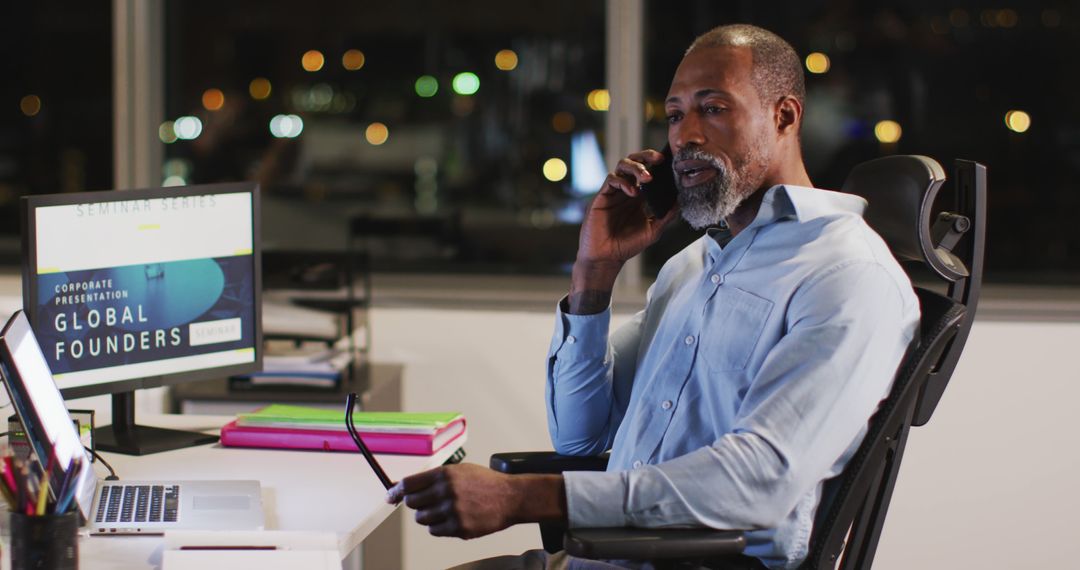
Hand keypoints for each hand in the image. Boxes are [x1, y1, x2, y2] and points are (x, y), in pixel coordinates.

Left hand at [386, 463, 520, 538]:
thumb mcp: (460, 470)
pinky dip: (438, 526)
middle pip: (412, 502)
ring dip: (427, 515)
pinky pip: (434, 530)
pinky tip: (451, 518)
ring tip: (443, 509)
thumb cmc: (486, 482)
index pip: (409, 484)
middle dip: (415, 503)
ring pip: (421, 518)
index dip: (397, 491)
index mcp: (445, 474)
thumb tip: (408, 486)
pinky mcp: (459, 527)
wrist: (510, 497)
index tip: (391, 496)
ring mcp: (453, 511)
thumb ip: (435, 477)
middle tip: (425, 502)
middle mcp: (447, 491)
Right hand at [567, 149, 679, 312]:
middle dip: (646, 157)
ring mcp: (613, 193)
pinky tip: (633, 193)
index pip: (647, 171)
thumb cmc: (627, 245)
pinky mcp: (601, 197)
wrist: (607, 258)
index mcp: (638, 196)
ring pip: (621, 166)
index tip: (670, 162)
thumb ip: (666, 215)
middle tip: (659, 160)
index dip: (657, 164)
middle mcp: (625, 191)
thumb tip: (681, 201)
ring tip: (646, 177)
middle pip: (634, 162)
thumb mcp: (653, 230)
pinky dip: (623, 182)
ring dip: (635, 167)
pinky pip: (611, 180)